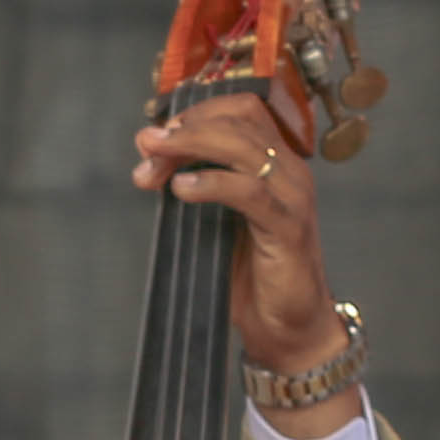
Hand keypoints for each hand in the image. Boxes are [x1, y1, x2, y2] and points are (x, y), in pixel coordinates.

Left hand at [131, 96, 359, 438]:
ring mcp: (293, 197)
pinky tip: (182, 190)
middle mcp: (290, 172)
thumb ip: (192, 184)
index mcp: (276, 163)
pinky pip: (248, 191)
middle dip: (185, 130)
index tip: (158, 134)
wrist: (289, 328)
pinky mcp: (289, 228)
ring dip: (191, 147)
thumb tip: (151, 154)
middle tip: (147, 146)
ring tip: (155, 162)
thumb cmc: (253, 276)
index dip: (197, 113)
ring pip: (242, 147)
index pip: (241, 110)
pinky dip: (211, 183)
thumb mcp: (216, 220)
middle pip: (238, 122)